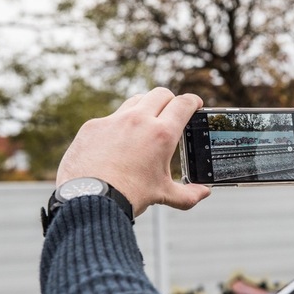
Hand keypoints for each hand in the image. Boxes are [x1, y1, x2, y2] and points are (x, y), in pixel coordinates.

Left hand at [56, 87, 210, 215]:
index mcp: (162, 134)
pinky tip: (118, 141)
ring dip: (145, 107)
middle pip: (161, 94)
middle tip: (172, 112)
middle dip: (170, 100)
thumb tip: (204, 192)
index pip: (183, 104)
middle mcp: (139, 120)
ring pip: (136, 100)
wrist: (89, 199)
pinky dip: (119, 125)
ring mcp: (114, 120)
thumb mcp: (163, 193)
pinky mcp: (93, 126)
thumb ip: (188, 194)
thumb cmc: (129, 195)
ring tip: (146, 122)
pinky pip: (111, 118)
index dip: (193, 101)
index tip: (195, 103)